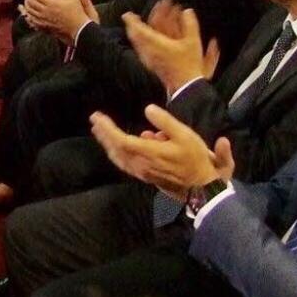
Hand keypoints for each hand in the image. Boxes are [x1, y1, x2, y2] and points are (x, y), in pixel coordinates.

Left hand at [22, 0, 95, 42]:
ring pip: (28, 10)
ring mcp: (42, 20)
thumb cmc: (76, 12)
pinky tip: (26, 11)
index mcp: (51, 3)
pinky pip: (30, 19)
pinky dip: (26, 14)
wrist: (78, 29)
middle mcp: (44, 11)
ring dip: (26, 2)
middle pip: (29, 0)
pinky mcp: (43, 26)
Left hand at [89, 105, 234, 200]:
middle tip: (95, 120)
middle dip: (103, 134)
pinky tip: (117, 148)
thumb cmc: (195, 159)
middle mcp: (141, 164)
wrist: (201, 188)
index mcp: (149, 153)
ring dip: (108, 144)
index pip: (121, 140)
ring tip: (101, 132)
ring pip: (118, 158)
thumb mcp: (185, 134)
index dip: (107, 128)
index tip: (97, 117)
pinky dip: (116, 153)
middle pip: (115, 149)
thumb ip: (165, 121)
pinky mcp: (145, 176)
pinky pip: (124, 164)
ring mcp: (142, 172)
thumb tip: (148, 109)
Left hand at [123, 1, 219, 93]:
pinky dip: (141, 44)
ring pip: (138, 44)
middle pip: (136, 36)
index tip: (127, 14)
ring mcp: (150, 59)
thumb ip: (190, 25)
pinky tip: (144, 43)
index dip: (132, 21)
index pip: (140, 30)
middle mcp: (151, 51)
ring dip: (137, 34)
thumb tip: (187, 12)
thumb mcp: (193, 42)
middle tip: (132, 18)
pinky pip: (143, 52)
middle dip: (134, 25)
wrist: (186, 87)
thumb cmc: (189, 66)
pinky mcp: (153, 65)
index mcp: (158, 44)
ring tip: (137, 27)